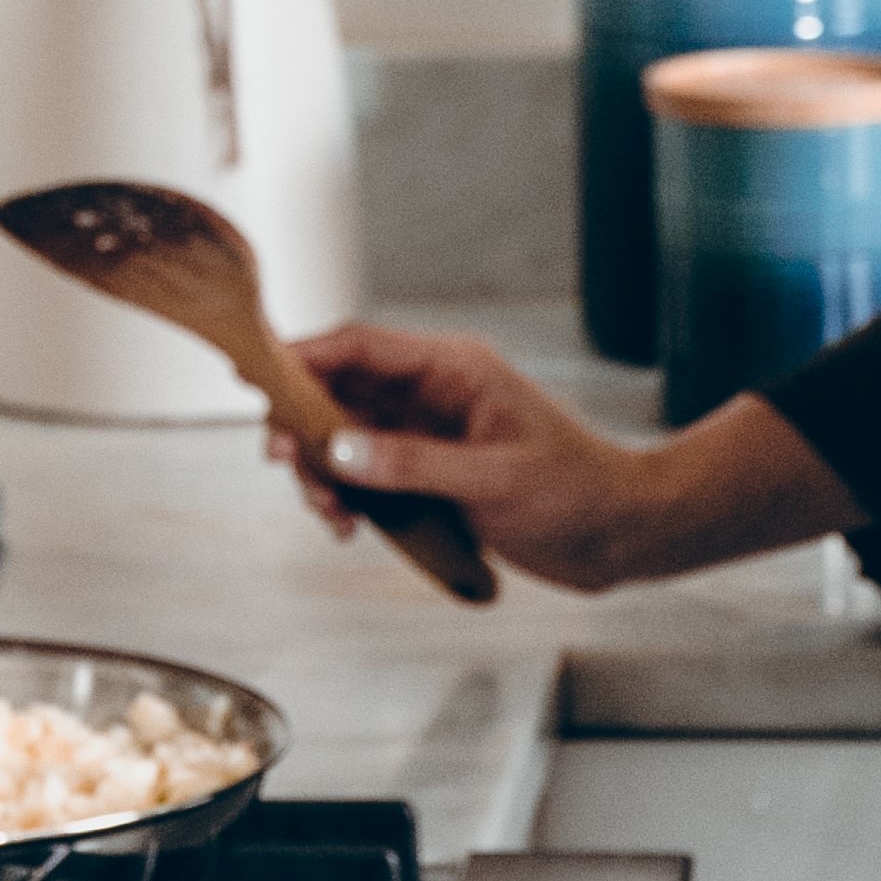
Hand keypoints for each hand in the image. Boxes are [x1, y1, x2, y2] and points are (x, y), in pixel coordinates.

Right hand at [277, 325, 648, 592]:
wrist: (620, 534)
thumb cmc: (578, 492)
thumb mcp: (493, 479)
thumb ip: (413, 464)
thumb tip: (341, 451)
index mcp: (454, 370)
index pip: (361, 346)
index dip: (304, 357)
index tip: (259, 377)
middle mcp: (433, 396)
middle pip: (339, 393)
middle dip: (304, 429)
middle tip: (286, 463)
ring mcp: (428, 436)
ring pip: (345, 441)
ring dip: (324, 475)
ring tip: (330, 514)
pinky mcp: (429, 476)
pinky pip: (368, 478)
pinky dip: (349, 499)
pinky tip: (351, 526)